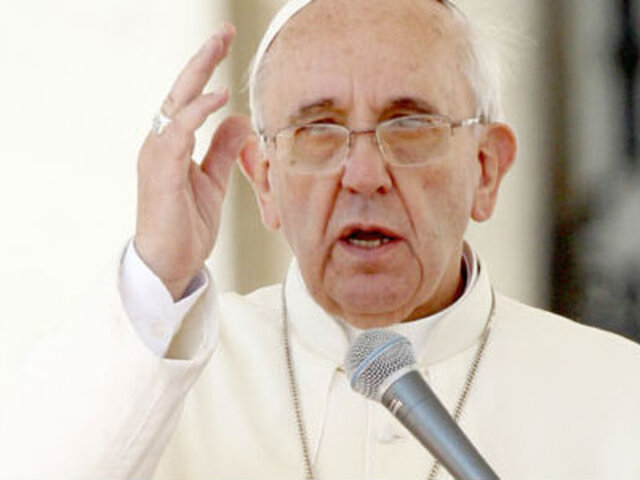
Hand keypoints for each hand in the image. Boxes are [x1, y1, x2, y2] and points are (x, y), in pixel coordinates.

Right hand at [135, 24, 252, 299]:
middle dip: (202, 59)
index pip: (189, 98)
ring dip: (197, 74)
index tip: (227, 44)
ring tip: (219, 47)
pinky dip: (196, 113)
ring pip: (174, 103)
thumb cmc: (187, 225)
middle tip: (224, 31)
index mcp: (172, 144)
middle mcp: (160, 143)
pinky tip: (217, 98)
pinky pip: (177, 133)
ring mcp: (157, 155)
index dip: (206, 70)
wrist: (168, 264)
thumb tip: (238, 119)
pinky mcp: (160, 171)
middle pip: (179, 90)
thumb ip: (222, 150)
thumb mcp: (212, 181)